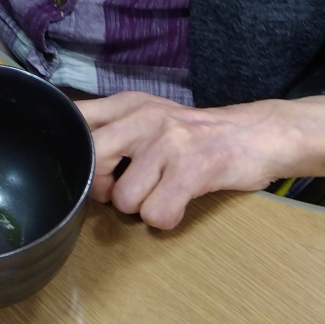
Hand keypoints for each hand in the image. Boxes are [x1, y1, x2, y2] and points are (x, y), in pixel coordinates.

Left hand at [78, 92, 324, 230]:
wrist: (256, 134)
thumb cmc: (196, 134)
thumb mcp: (149, 116)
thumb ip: (111, 127)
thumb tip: (69, 152)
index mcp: (128, 104)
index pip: (76, 118)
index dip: (68, 149)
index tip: (77, 167)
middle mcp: (145, 117)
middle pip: (92, 161)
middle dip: (100, 189)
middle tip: (123, 191)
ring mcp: (169, 142)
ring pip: (124, 199)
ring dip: (141, 208)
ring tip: (162, 193)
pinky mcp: (193, 168)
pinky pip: (157, 213)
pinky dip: (167, 219)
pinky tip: (180, 205)